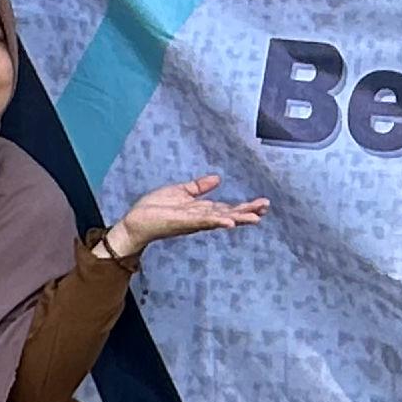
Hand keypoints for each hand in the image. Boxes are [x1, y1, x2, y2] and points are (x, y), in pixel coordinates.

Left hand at [104, 176, 268, 258]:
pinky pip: (203, 222)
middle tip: (266, 208)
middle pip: (229, 214)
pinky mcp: (184, 222)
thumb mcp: (180, 191)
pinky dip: (217, 222)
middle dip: (248, 212)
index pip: (228, 208)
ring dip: (238, 218)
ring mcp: (194, 221)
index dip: (245, 206)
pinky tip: (229, 222)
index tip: (263, 203)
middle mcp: (201, 218)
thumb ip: (199, 187)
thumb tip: (218, 179)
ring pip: (221, 219)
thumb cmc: (154, 209)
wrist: (135, 222)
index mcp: (201, 210)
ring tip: (256, 217)